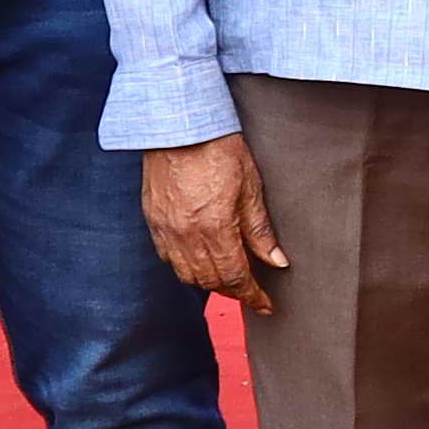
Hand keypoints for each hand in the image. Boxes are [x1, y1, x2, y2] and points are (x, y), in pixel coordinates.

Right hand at [139, 132, 282, 304]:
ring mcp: (165, 228)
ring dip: (209, 283)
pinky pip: (167, 257)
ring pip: (186, 274)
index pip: (235, 276)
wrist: (179, 125)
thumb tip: (277, 262)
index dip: (252, 295)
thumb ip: (260, 230)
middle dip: (233, 291)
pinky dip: (185, 267)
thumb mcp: (251, 188)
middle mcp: (186, 234)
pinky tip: (199, 261)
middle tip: (252, 292)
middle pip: (210, 281)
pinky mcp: (152, 219)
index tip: (266, 304)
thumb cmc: (219, 149)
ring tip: (229, 280)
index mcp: (215, 227)